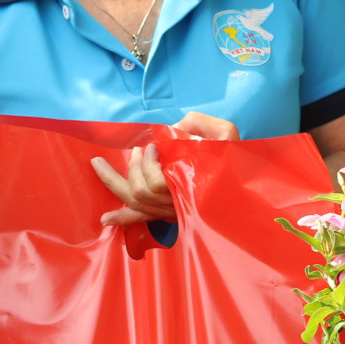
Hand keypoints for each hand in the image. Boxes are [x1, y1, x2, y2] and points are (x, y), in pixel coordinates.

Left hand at [91, 112, 238, 226]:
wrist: (241, 188)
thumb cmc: (232, 159)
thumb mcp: (225, 133)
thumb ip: (200, 124)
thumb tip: (175, 127)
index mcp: (190, 182)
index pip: (157, 183)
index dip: (147, 164)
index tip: (151, 147)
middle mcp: (178, 201)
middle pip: (141, 192)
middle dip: (133, 168)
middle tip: (136, 151)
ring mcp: (172, 211)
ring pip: (136, 203)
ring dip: (116, 183)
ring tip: (103, 166)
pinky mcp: (167, 214)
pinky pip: (142, 218)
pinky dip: (122, 218)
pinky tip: (105, 219)